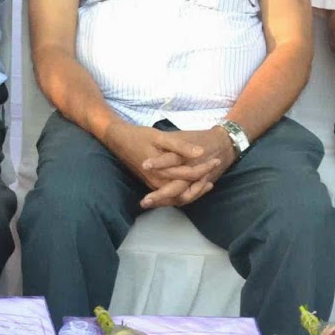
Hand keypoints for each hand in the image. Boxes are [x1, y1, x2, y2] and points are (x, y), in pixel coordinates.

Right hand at [103, 123, 221, 209]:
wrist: (118, 140)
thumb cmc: (139, 136)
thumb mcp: (160, 137)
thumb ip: (181, 146)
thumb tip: (200, 153)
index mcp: (163, 171)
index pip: (190, 175)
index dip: (205, 168)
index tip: (216, 160)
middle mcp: (159, 183)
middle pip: (187, 192)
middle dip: (202, 184)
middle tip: (214, 170)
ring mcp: (155, 186)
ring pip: (180, 197)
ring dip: (195, 191)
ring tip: (208, 182)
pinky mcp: (152, 185)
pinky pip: (172, 196)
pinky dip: (185, 192)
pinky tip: (194, 185)